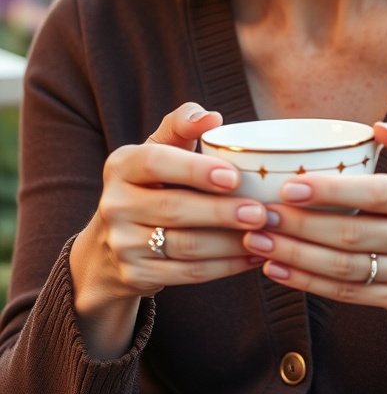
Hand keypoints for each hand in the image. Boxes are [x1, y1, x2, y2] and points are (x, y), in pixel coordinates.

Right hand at [70, 103, 268, 357]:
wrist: (114, 243)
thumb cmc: (153, 183)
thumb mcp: (160, 148)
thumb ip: (182, 124)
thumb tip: (212, 118)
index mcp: (121, 165)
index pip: (156, 162)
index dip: (195, 170)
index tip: (234, 176)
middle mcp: (114, 204)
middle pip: (173, 208)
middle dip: (222, 212)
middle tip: (261, 212)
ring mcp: (122, 244)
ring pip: (185, 246)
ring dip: (230, 243)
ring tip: (264, 235)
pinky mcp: (136, 275)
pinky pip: (188, 274)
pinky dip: (225, 267)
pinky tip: (252, 256)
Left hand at [243, 113, 386, 369]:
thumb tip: (381, 128)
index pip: (375, 195)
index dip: (331, 192)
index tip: (289, 186)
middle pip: (352, 235)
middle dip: (299, 226)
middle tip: (258, 213)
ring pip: (344, 269)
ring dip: (295, 256)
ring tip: (257, 240)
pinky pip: (346, 295)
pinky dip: (306, 283)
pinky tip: (275, 268)